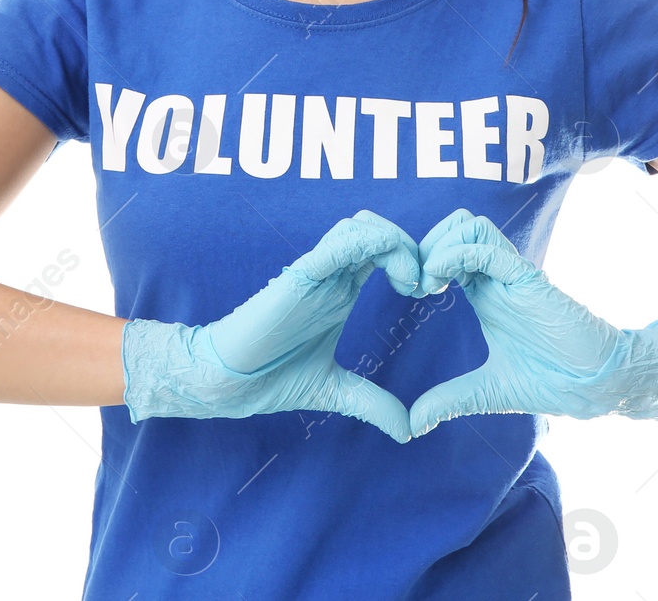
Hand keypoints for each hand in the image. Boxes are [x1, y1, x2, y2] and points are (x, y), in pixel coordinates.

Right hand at [121, 210, 421, 442]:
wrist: (228, 383)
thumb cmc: (272, 377)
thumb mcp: (336, 392)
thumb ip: (372, 404)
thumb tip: (408, 431)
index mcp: (342, 291)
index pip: (383, 250)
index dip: (413, 260)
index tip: (430, 293)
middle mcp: (332, 275)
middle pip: (376, 227)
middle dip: (411, 246)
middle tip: (427, 284)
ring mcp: (316, 273)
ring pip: (360, 225)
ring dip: (395, 243)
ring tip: (411, 283)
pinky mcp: (300, 278)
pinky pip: (338, 245)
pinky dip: (370, 245)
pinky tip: (392, 279)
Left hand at [408, 209, 657, 437]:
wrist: (593, 386)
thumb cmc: (549, 381)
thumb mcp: (485, 391)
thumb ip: (448, 400)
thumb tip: (410, 426)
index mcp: (486, 293)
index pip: (449, 249)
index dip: (423, 260)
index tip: (409, 291)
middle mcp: (497, 277)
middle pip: (458, 225)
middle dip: (428, 243)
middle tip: (415, 282)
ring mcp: (513, 275)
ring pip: (472, 225)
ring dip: (441, 245)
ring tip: (429, 281)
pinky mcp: (529, 281)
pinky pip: (489, 249)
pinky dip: (458, 255)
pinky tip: (442, 282)